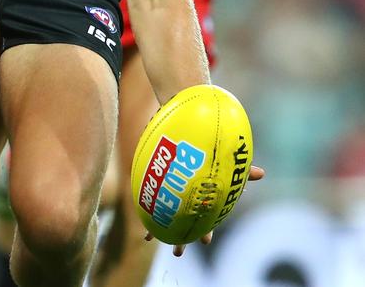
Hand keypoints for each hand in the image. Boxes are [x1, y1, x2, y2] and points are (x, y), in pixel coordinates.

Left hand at [145, 164, 264, 255]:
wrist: (180, 155)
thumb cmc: (205, 162)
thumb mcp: (222, 166)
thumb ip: (241, 171)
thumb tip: (262, 172)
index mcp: (201, 205)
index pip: (205, 222)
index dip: (205, 231)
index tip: (205, 241)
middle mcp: (187, 209)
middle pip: (185, 228)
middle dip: (182, 241)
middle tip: (178, 253)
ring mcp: (174, 206)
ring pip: (169, 226)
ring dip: (164, 236)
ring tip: (159, 245)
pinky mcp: (160, 201)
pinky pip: (153, 216)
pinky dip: (150, 226)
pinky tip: (147, 237)